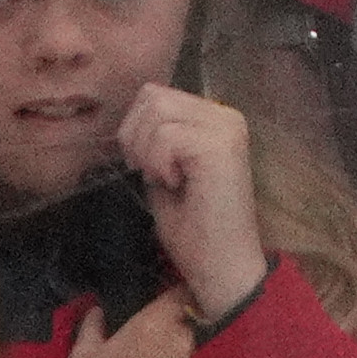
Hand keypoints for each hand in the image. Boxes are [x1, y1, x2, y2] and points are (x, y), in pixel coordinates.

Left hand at [117, 80, 269, 320]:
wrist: (219, 262)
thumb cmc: (192, 226)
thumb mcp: (162, 173)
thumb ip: (153, 142)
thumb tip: (130, 123)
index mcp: (213, 118)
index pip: (154, 95)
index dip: (135, 129)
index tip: (146, 166)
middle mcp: (226, 115)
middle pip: (152, 97)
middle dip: (135, 138)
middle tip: (153, 173)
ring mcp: (226, 127)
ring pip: (156, 113)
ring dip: (147, 153)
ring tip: (169, 181)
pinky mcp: (219, 145)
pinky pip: (165, 137)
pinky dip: (158, 165)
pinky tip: (177, 185)